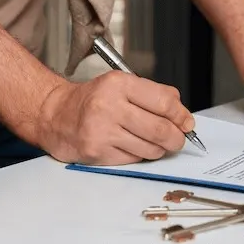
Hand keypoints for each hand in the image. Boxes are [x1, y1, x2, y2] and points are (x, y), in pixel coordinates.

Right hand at [36, 72, 192, 164]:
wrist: (55, 115)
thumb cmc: (92, 100)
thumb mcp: (121, 84)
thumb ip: (153, 95)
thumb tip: (182, 115)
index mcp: (119, 84)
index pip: (165, 103)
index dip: (182, 116)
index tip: (187, 123)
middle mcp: (110, 106)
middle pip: (161, 130)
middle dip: (176, 138)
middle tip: (177, 139)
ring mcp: (102, 131)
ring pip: (150, 149)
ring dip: (158, 149)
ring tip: (152, 142)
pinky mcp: (97, 152)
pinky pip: (133, 160)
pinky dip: (139, 155)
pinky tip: (131, 146)